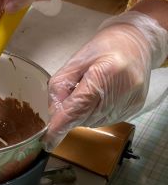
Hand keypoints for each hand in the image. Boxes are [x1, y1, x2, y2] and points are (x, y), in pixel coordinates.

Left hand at [44, 11, 167, 150]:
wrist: (137, 44)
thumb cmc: (104, 48)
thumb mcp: (75, 61)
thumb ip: (60, 86)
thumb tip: (53, 112)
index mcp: (105, 74)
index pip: (78, 107)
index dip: (61, 126)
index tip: (48, 141)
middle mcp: (121, 91)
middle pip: (83, 117)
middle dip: (70, 112)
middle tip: (74, 91)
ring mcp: (129, 103)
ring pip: (92, 122)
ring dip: (83, 112)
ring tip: (91, 90)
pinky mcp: (133, 110)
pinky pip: (103, 120)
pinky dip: (95, 113)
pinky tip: (101, 96)